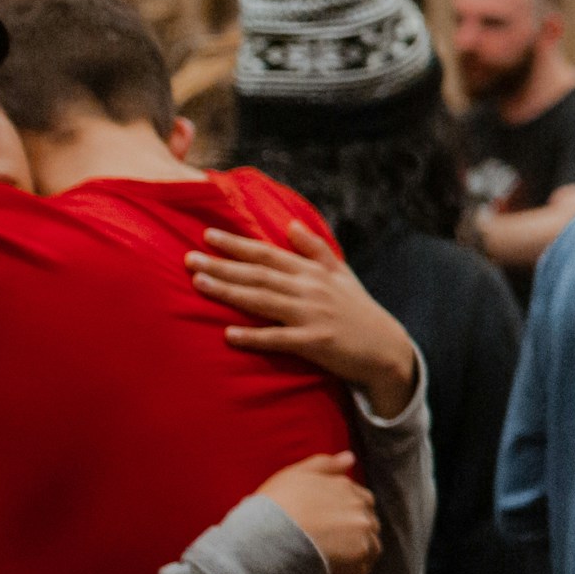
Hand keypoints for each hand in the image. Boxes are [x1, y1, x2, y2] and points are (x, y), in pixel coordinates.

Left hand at [191, 224, 418, 417]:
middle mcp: (310, 290)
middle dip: (222, 265)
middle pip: (259, 275)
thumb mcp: (342, 274)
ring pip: (263, 301)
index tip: (208, 235)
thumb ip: (315, 250)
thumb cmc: (358, 311)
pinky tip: (229, 335)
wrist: (386, 349)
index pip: (269, 254)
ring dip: (229, 292)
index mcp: (314, 273)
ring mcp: (312, 316)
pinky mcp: (316, 343)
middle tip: (188, 258)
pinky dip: (254, 337)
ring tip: (199, 283)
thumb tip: (291, 225)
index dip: (238, 244)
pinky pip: (279, 339)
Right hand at [257, 452, 379, 573]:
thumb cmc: (273, 505)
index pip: (360, 500)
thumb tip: (350, 458)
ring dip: (356, 561)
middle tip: (335, 551)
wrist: (267, 536)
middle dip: (355, 537)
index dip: (347, 515)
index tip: (333, 528)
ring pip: (369, 549)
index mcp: (344, 487)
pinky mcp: (358, 558)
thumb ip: (323, 465)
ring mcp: (361, 532)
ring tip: (336, 573)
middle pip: (367, 524)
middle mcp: (359, 506)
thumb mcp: (293, 475)